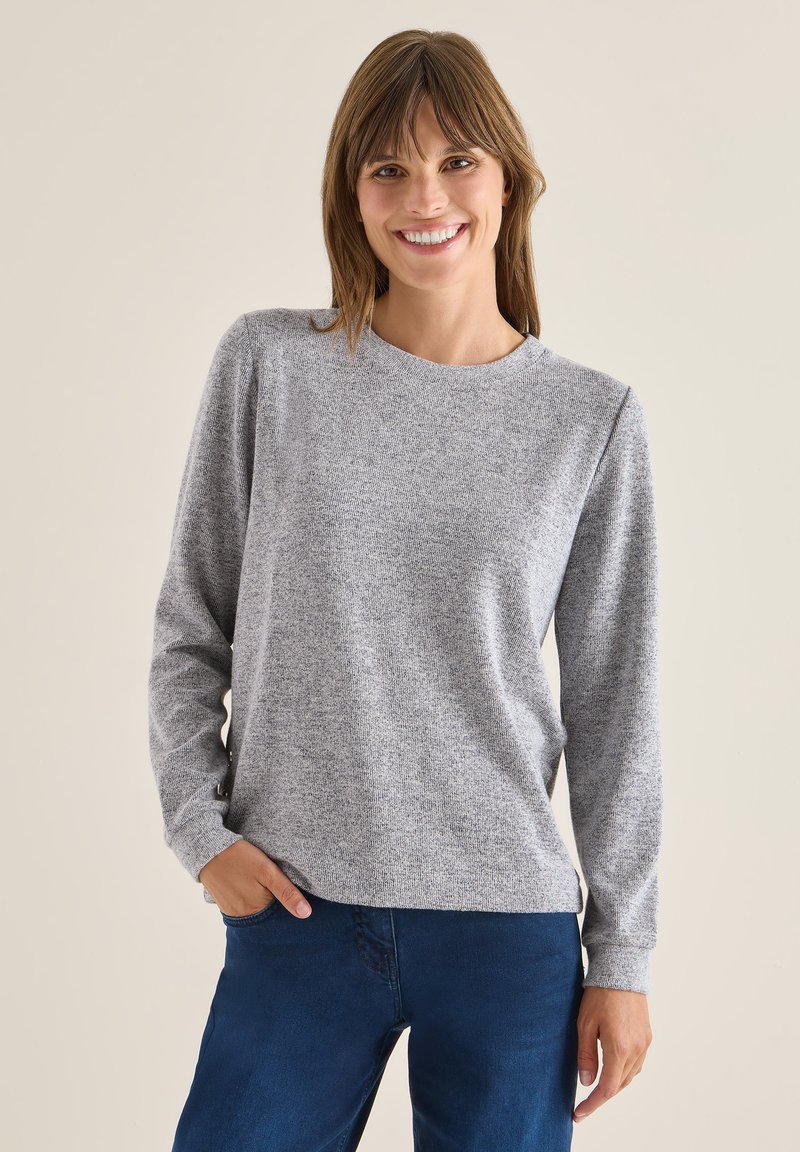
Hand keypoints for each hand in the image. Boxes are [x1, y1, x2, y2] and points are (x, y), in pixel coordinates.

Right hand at [198, 840, 312, 918]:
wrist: (208, 848)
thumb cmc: (240, 858)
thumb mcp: (268, 871)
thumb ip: (287, 893)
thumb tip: (306, 914)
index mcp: (255, 910)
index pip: (279, 917)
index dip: (288, 906)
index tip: (291, 894)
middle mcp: (241, 916)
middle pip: (266, 914)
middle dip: (275, 904)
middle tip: (275, 884)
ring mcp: (231, 910)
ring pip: (255, 910)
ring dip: (262, 901)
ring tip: (262, 884)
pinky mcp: (224, 903)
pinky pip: (243, 906)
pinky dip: (250, 898)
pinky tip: (251, 885)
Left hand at [573, 986, 652, 1123]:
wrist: (622, 968)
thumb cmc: (599, 994)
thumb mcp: (585, 1024)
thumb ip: (586, 1055)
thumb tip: (587, 1083)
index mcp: (619, 1048)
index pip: (607, 1089)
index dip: (592, 1105)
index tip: (579, 1114)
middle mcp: (636, 1050)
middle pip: (619, 1085)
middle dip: (602, 1097)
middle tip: (584, 1104)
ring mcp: (644, 1044)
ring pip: (630, 1076)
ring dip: (614, 1085)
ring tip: (596, 1088)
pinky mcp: (647, 1036)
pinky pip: (637, 1064)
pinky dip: (624, 1073)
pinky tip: (613, 1070)